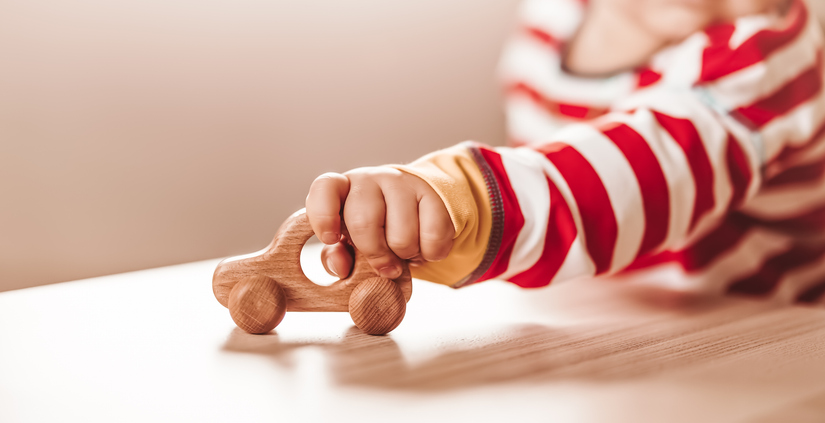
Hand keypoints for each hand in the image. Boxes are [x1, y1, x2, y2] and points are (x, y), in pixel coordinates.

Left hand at [305, 167, 453, 279]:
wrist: (420, 202)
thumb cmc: (378, 226)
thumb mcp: (350, 241)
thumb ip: (338, 255)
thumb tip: (339, 266)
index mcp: (343, 188)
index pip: (324, 189)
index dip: (323, 216)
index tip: (331, 239)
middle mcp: (371, 179)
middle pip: (363, 222)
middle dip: (374, 254)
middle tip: (384, 266)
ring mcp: (403, 183)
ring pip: (402, 236)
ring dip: (405, 255)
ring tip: (405, 249)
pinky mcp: (433, 193)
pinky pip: (433, 236)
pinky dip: (430, 252)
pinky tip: (425, 245)